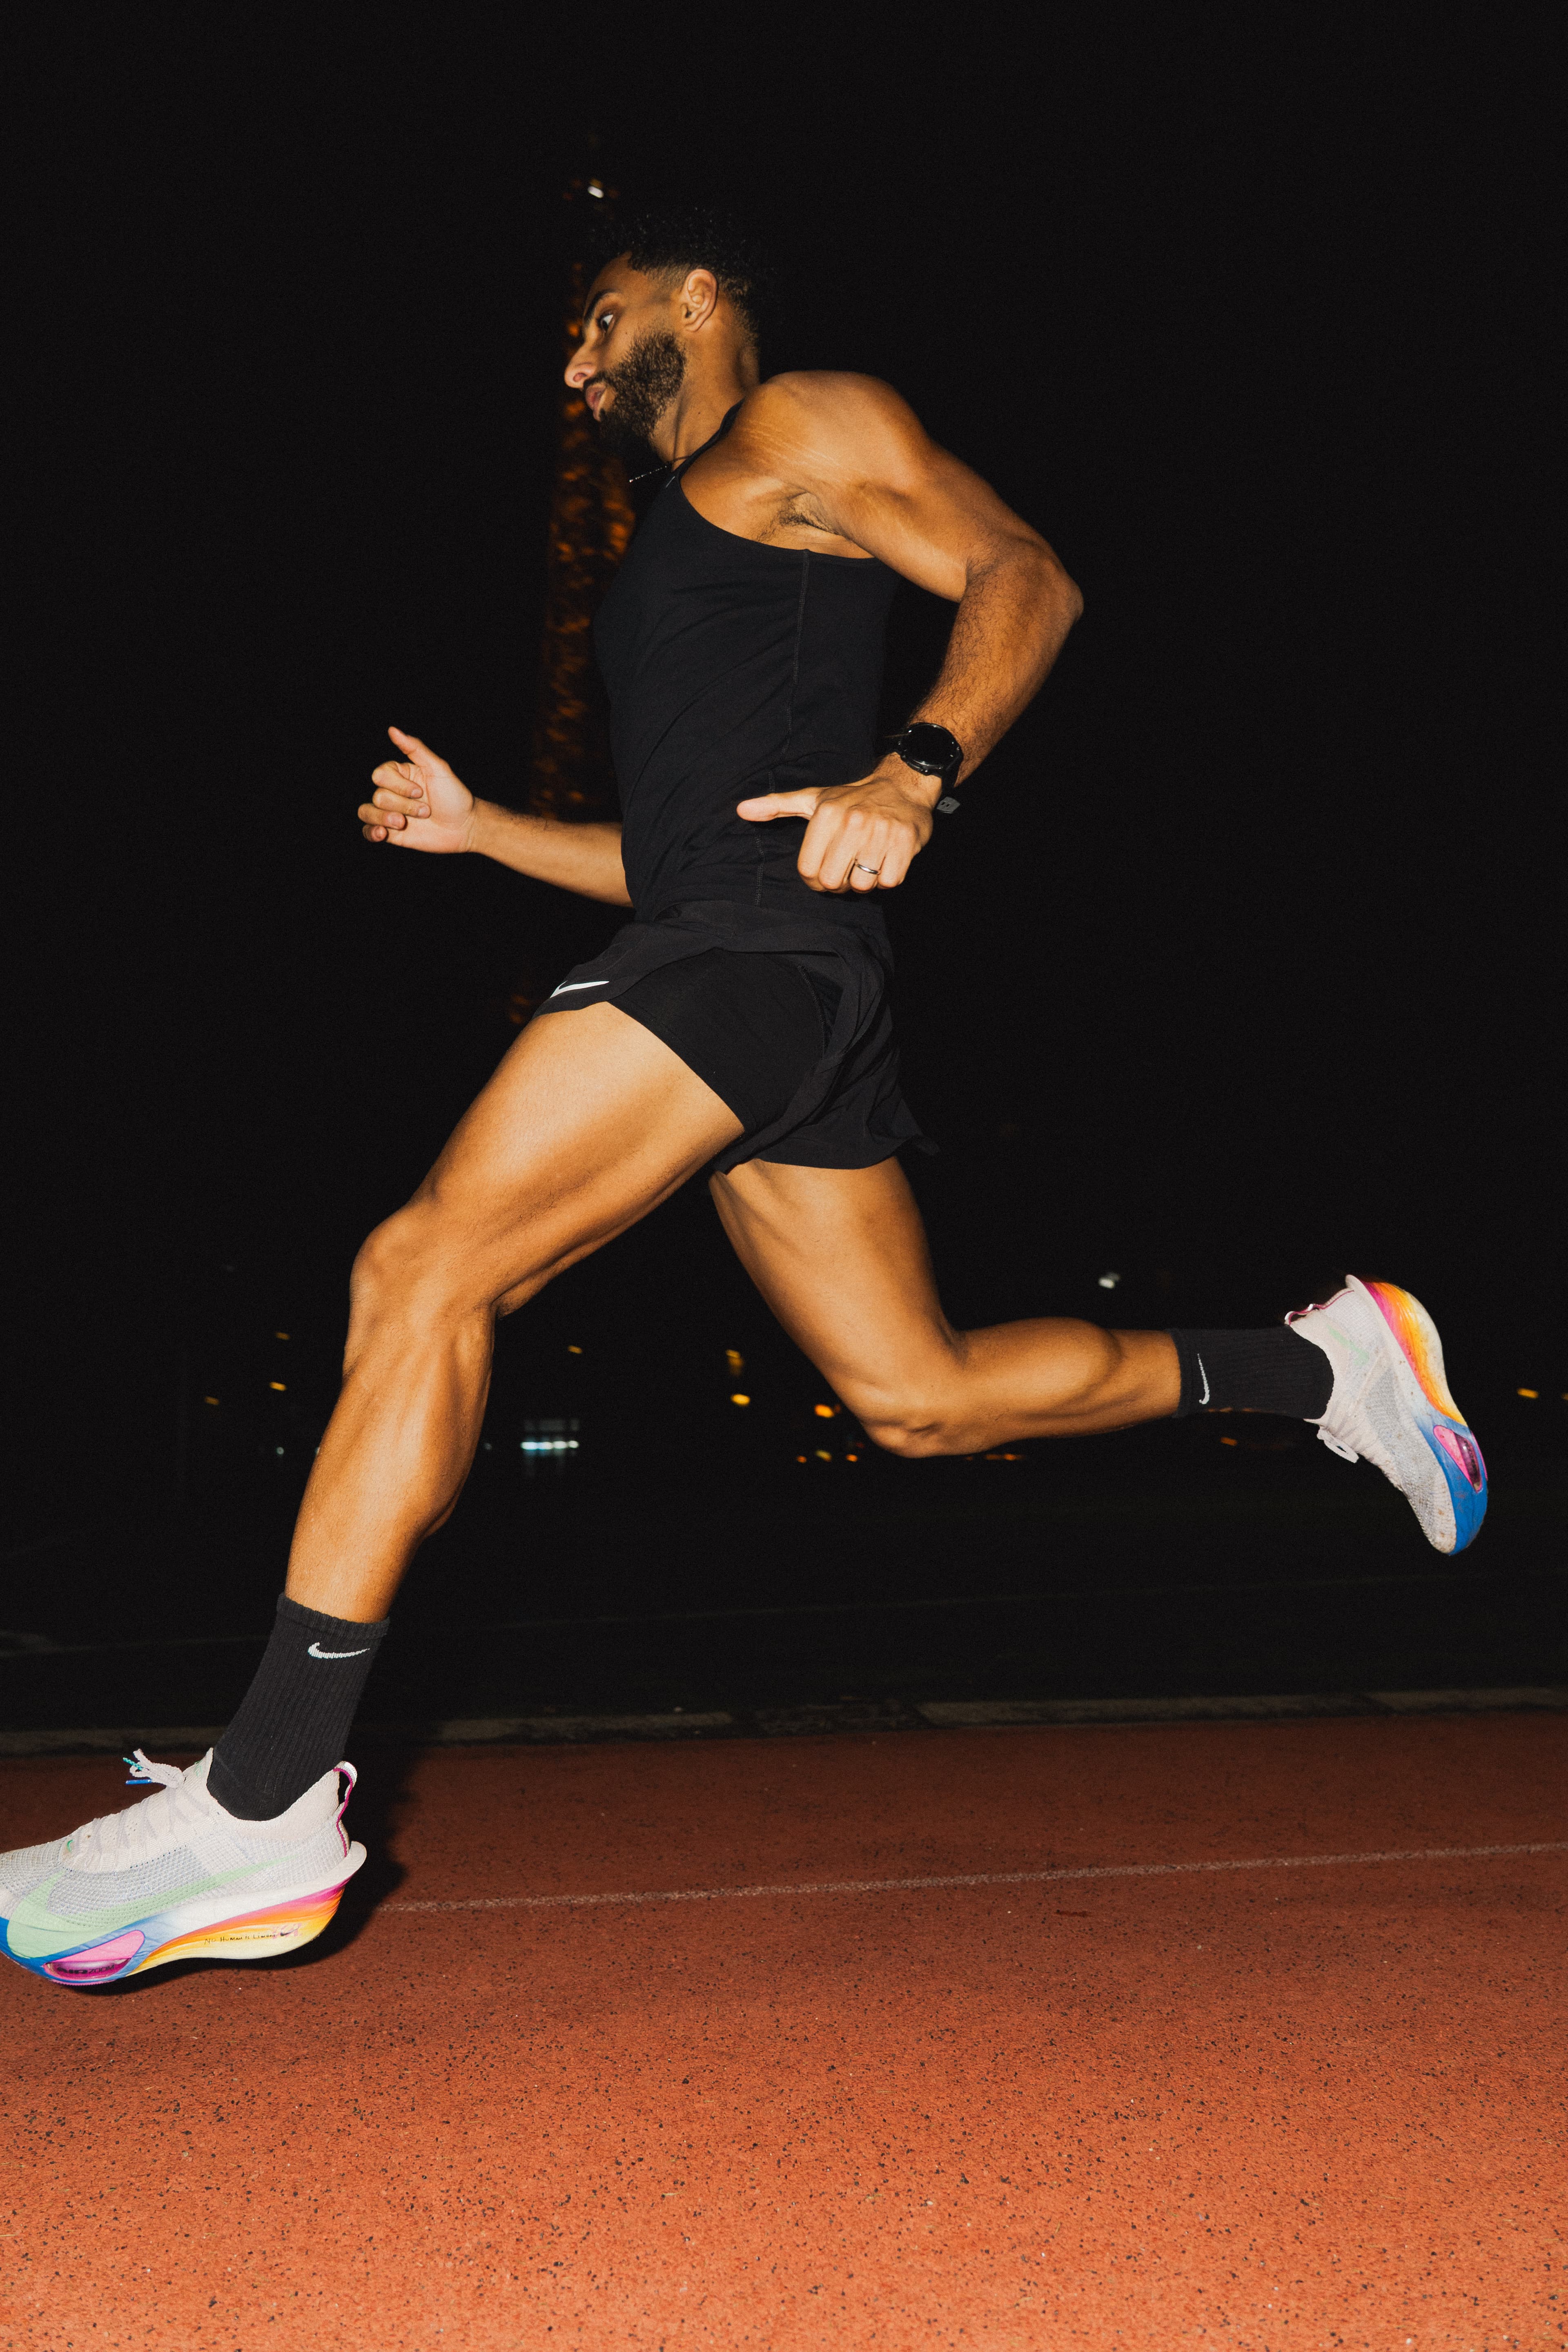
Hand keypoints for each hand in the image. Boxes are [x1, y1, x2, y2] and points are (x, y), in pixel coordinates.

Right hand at [358, 727, 475, 853]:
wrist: (465, 828)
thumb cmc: (455, 797)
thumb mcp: (438, 768)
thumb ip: (415, 749)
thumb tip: (392, 729)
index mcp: (401, 774)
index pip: (380, 774)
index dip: (399, 785)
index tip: (421, 791)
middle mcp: (393, 792)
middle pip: (378, 795)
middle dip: (404, 805)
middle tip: (427, 811)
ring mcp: (390, 813)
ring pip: (367, 812)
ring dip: (386, 818)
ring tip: (404, 824)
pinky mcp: (390, 833)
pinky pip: (368, 831)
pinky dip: (371, 832)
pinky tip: (383, 834)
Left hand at [735, 758, 938, 892]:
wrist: (902, 787)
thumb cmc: (852, 799)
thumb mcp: (813, 798)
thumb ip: (776, 805)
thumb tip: (742, 810)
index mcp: (827, 814)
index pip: (809, 871)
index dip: (815, 880)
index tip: (824, 871)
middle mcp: (853, 822)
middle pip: (834, 882)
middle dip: (840, 884)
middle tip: (847, 869)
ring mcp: (881, 833)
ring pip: (863, 885)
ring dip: (865, 881)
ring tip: (868, 862)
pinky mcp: (906, 843)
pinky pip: (889, 882)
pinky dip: (888, 878)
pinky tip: (886, 860)